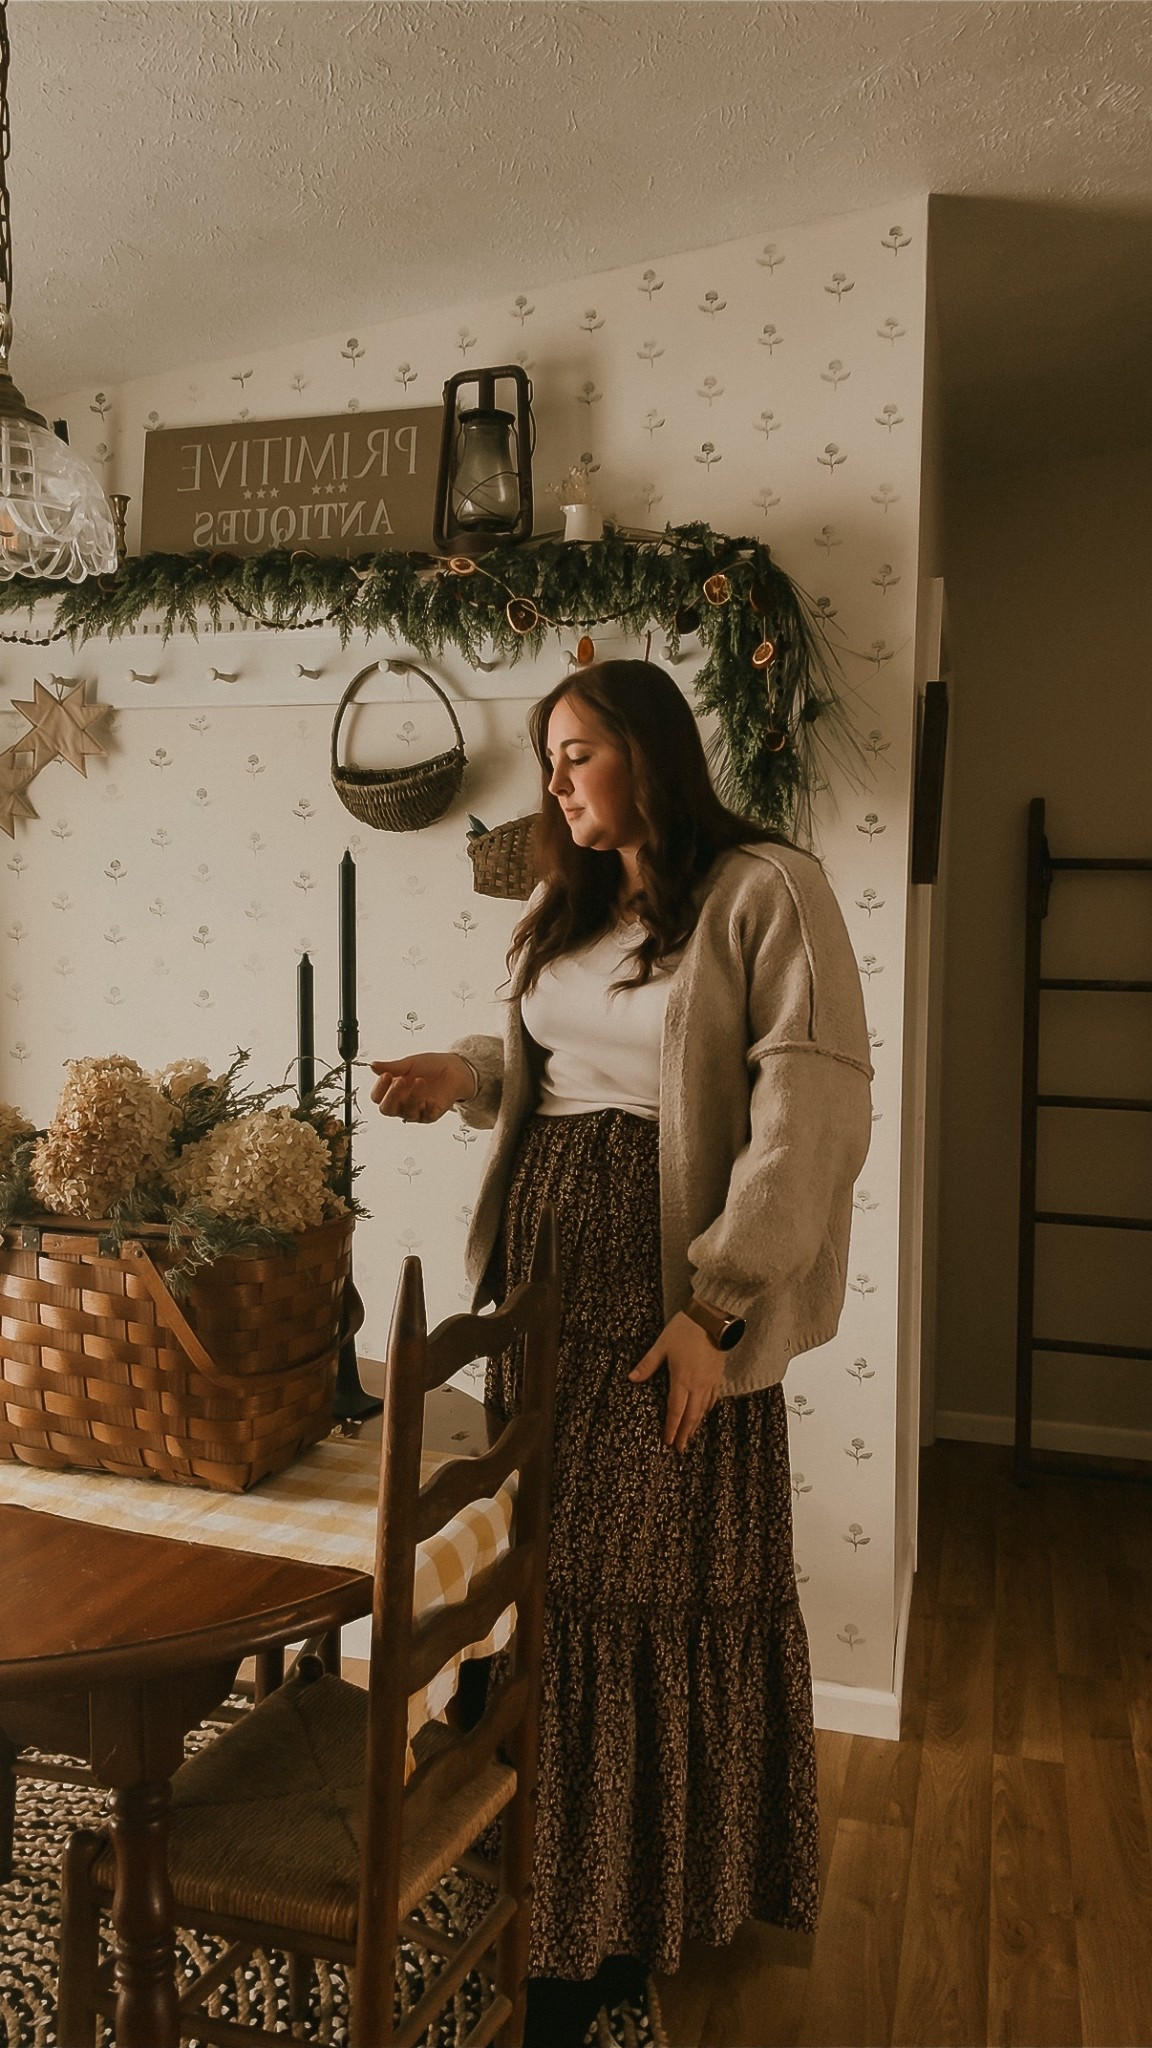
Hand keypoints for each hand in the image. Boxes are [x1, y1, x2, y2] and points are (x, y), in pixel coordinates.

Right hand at [369, 1052, 474, 1124]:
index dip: (379, 1088)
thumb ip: (393, 1067)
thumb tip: (372, 1065)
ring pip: (406, 1113)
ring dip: (412, 1097)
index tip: (386, 1074)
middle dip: (391, 1096)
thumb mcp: (410, 1063)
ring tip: (420, 1080)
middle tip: (400, 1081)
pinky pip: (425, 1117)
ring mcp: (416, 1111)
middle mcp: (402, 1103)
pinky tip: (428, 1099)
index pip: (377, 1097)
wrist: (454, 1068)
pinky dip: (426, 1109)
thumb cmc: (430, 1066)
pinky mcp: (431, 1115)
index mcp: (393, 1091)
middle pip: (386, 1110)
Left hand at [629, 1311, 726, 1451]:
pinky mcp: (718, 1375)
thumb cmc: (684, 1330)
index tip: (667, 1441)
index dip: (671, 1427)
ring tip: (689, 1436)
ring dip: (696, 1425)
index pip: (675, 1410)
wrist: (712, 1318)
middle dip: (684, 1433)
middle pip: (691, 1415)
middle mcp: (697, 1385)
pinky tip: (705, 1413)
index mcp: (681, 1379)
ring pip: (703, 1409)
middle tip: (679, 1448)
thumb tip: (632, 1378)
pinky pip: (713, 1398)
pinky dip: (708, 1409)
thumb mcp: (661, 1345)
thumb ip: (647, 1364)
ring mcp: (710, 1381)